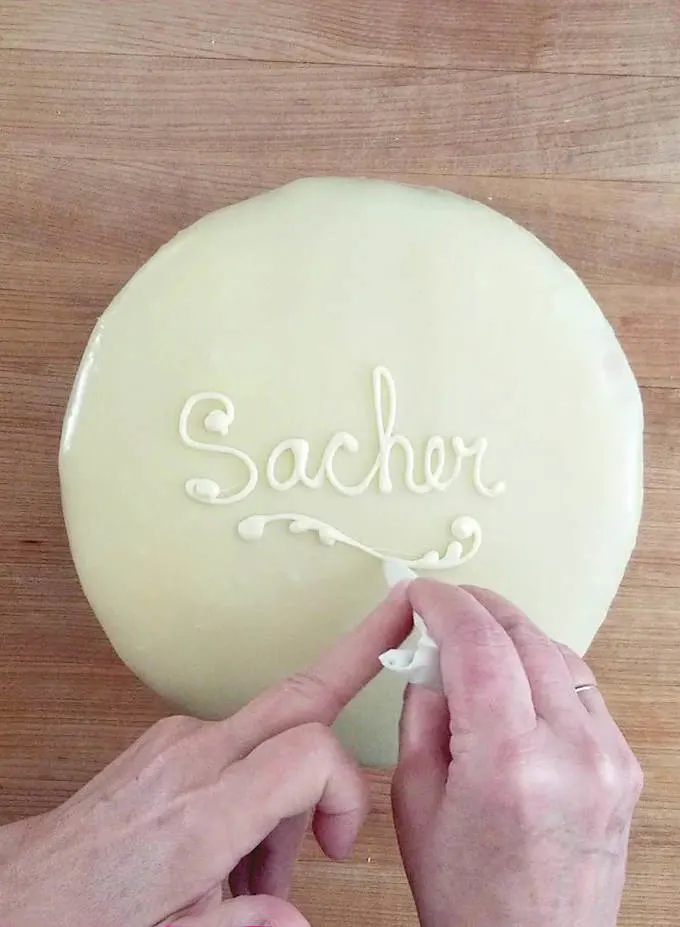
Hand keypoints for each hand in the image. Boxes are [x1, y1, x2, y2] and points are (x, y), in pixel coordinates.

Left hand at [0, 585, 412, 926]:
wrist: (24, 886)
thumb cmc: (89, 915)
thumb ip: (240, 924)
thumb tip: (296, 919)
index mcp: (201, 817)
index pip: (308, 752)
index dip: (346, 789)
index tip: (338, 845)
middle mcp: (193, 759)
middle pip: (297, 695)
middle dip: (357, 652)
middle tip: (399, 620)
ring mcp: (180, 739)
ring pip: (277, 724)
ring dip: (295, 783)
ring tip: (263, 864)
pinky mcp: (170, 737)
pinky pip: (242, 741)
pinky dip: (261, 782)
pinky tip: (236, 843)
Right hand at [392, 581, 642, 926]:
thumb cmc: (467, 895)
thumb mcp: (415, 799)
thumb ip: (422, 711)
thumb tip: (430, 651)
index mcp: (509, 764)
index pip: (479, 643)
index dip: (444, 603)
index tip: (421, 592)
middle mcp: (572, 752)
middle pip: (523, 635)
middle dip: (476, 608)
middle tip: (442, 608)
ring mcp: (609, 758)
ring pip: (557, 652)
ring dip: (510, 635)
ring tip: (474, 647)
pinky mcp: (625, 765)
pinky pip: (582, 687)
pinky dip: (543, 669)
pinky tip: (515, 683)